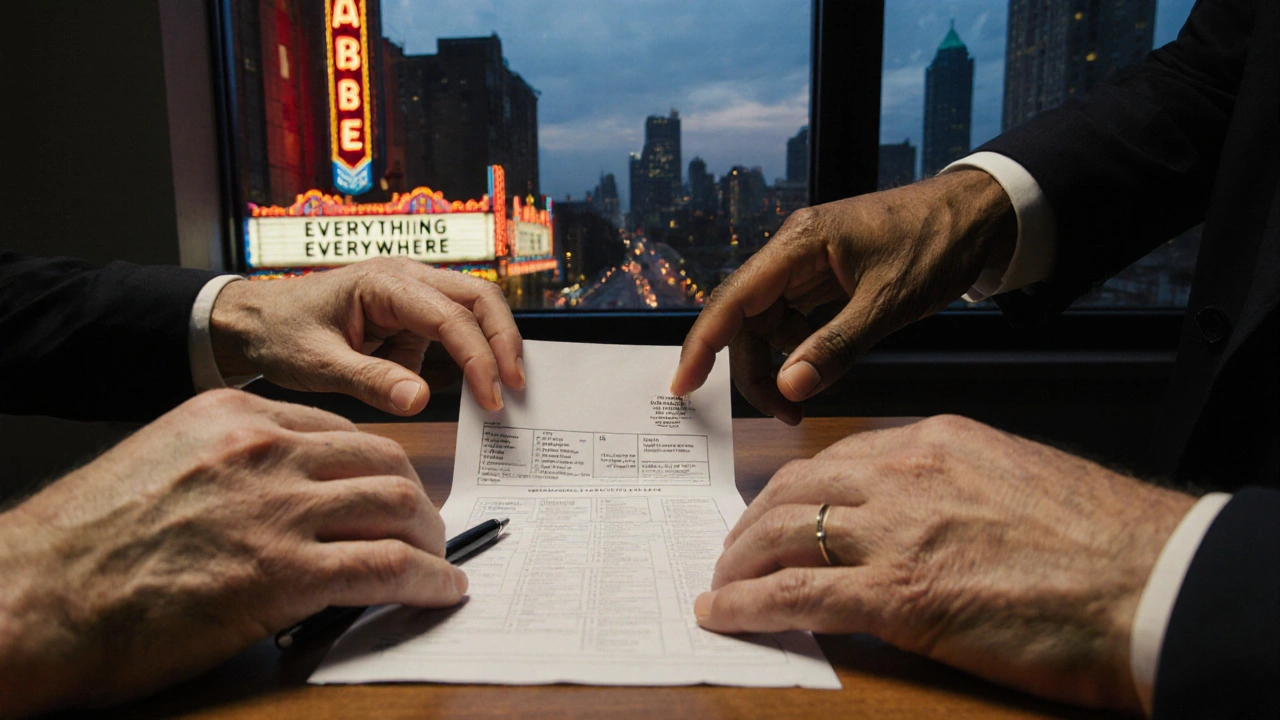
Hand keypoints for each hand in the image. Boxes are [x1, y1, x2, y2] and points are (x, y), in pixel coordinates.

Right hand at [0, 390, 464, 715]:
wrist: (35, 595)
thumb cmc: (88, 542)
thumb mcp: (165, 464)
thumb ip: (233, 466)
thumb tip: (287, 497)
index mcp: (234, 417)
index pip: (340, 432)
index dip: (376, 469)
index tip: (389, 492)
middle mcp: (264, 449)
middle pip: (382, 461)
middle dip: (415, 499)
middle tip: (424, 528)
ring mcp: (277, 507)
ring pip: (396, 506)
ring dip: (428, 539)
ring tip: (435, 562)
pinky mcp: (284, 572)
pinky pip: (387, 567)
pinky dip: (428, 580)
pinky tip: (442, 590)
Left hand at [210, 257, 523, 414]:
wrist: (255, 320)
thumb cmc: (280, 333)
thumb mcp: (319, 364)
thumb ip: (370, 381)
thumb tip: (420, 400)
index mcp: (384, 282)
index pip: (451, 316)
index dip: (479, 357)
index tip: (492, 397)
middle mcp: (406, 277)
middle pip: (480, 298)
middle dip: (504, 342)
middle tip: (515, 389)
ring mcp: (412, 292)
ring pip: (475, 307)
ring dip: (493, 344)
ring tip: (502, 389)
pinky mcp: (412, 312)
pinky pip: (455, 326)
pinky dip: (471, 352)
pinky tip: (476, 384)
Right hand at [671, 171, 1015, 423]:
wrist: (979, 215)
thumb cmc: (938, 242)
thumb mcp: (889, 302)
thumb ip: (837, 347)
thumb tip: (790, 386)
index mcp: (800, 243)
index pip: (733, 298)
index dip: (702, 344)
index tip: (683, 386)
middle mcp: (793, 251)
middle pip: (746, 319)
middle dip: (754, 370)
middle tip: (784, 412)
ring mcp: (807, 265)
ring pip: (768, 324)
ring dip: (778, 365)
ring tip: (803, 400)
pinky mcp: (824, 279)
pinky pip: (794, 321)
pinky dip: (801, 351)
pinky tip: (821, 369)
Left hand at [694, 415, 1195, 710]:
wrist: (1149, 581)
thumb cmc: (1103, 541)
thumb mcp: (1019, 479)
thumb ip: (957, 488)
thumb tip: (922, 518)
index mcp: (938, 440)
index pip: (840, 458)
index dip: (798, 489)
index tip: (780, 510)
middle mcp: (904, 474)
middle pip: (796, 488)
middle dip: (755, 520)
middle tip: (737, 548)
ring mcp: (895, 532)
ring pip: (782, 533)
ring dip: (740, 560)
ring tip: (723, 583)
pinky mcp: (894, 595)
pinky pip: (792, 592)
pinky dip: (746, 603)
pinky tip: (723, 613)